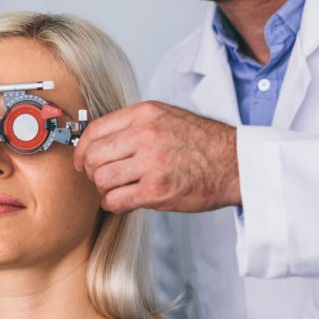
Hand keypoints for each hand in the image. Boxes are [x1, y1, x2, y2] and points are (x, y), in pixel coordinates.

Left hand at [73, 101, 240, 213]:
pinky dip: (113, 204)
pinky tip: (122, 202)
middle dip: (92, 171)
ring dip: (104, 189)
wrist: (236, 163)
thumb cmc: (203, 143)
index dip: (82, 150)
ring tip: (116, 190)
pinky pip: (116, 200)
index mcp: (145, 114)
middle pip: (94, 156)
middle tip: (101, 178)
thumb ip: (134, 125)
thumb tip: (99, 141)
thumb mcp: (167, 117)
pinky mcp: (157, 190)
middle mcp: (146, 135)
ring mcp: (151, 163)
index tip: (83, 161)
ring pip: (102, 179)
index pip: (95, 130)